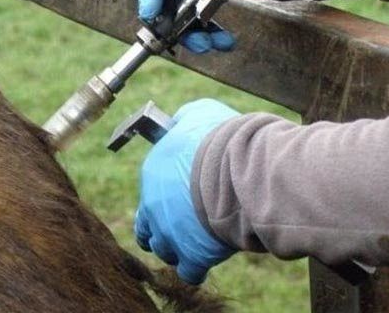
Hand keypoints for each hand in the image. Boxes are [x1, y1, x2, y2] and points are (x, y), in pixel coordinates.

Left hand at [135, 99, 241, 284]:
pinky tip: (206, 258)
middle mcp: (153, 207)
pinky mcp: (192, 256)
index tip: (181, 195)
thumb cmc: (222, 138)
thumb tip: (179, 122)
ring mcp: (170, 234)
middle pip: (146, 227)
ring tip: (195, 241)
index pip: (150, 191)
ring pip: (163, 250)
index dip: (166, 194)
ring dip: (177, 247)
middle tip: (181, 225)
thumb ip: (183, 121)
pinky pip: (188, 272)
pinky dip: (196, 268)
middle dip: (161, 228)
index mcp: (152, 174)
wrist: (242, 168)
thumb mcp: (197, 114)